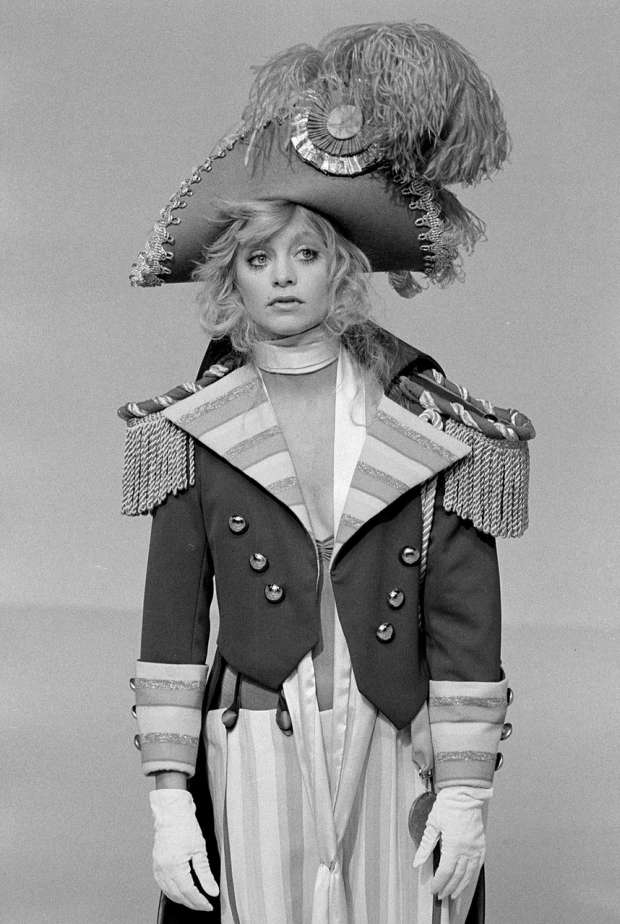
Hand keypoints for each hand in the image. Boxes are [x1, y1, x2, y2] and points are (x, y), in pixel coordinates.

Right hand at [149, 788, 218, 910]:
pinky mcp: (156, 863)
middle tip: (203, 906)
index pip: (188, 892)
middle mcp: (163, 869)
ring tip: (194, 901)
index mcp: (174, 866)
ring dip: (181, 899)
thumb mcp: (200, 849)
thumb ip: (205, 873)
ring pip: (169, 892)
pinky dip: (171, 892)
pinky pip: (162, 884)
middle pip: (178, 895)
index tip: (208, 905)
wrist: (171, 811)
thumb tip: (212, 891)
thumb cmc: (185, 825)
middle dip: (192, 903)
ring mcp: (158, 867)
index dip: (199, 901)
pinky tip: (179, 892)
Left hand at [412, 786, 491, 900]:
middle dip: (448, 888)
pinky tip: (466, 879)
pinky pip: (477, 865)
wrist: (464, 794)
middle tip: (441, 895)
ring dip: (460, 886)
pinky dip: (471, 875)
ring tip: (453, 894)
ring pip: (469, 874)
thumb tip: (417, 861)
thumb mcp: (433, 825)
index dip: (439, 883)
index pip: (445, 871)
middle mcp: (467, 849)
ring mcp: (476, 848)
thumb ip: (426, 846)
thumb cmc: (449, 805)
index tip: (433, 889)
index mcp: (454, 845)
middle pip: (457, 876)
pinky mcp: (481, 844)